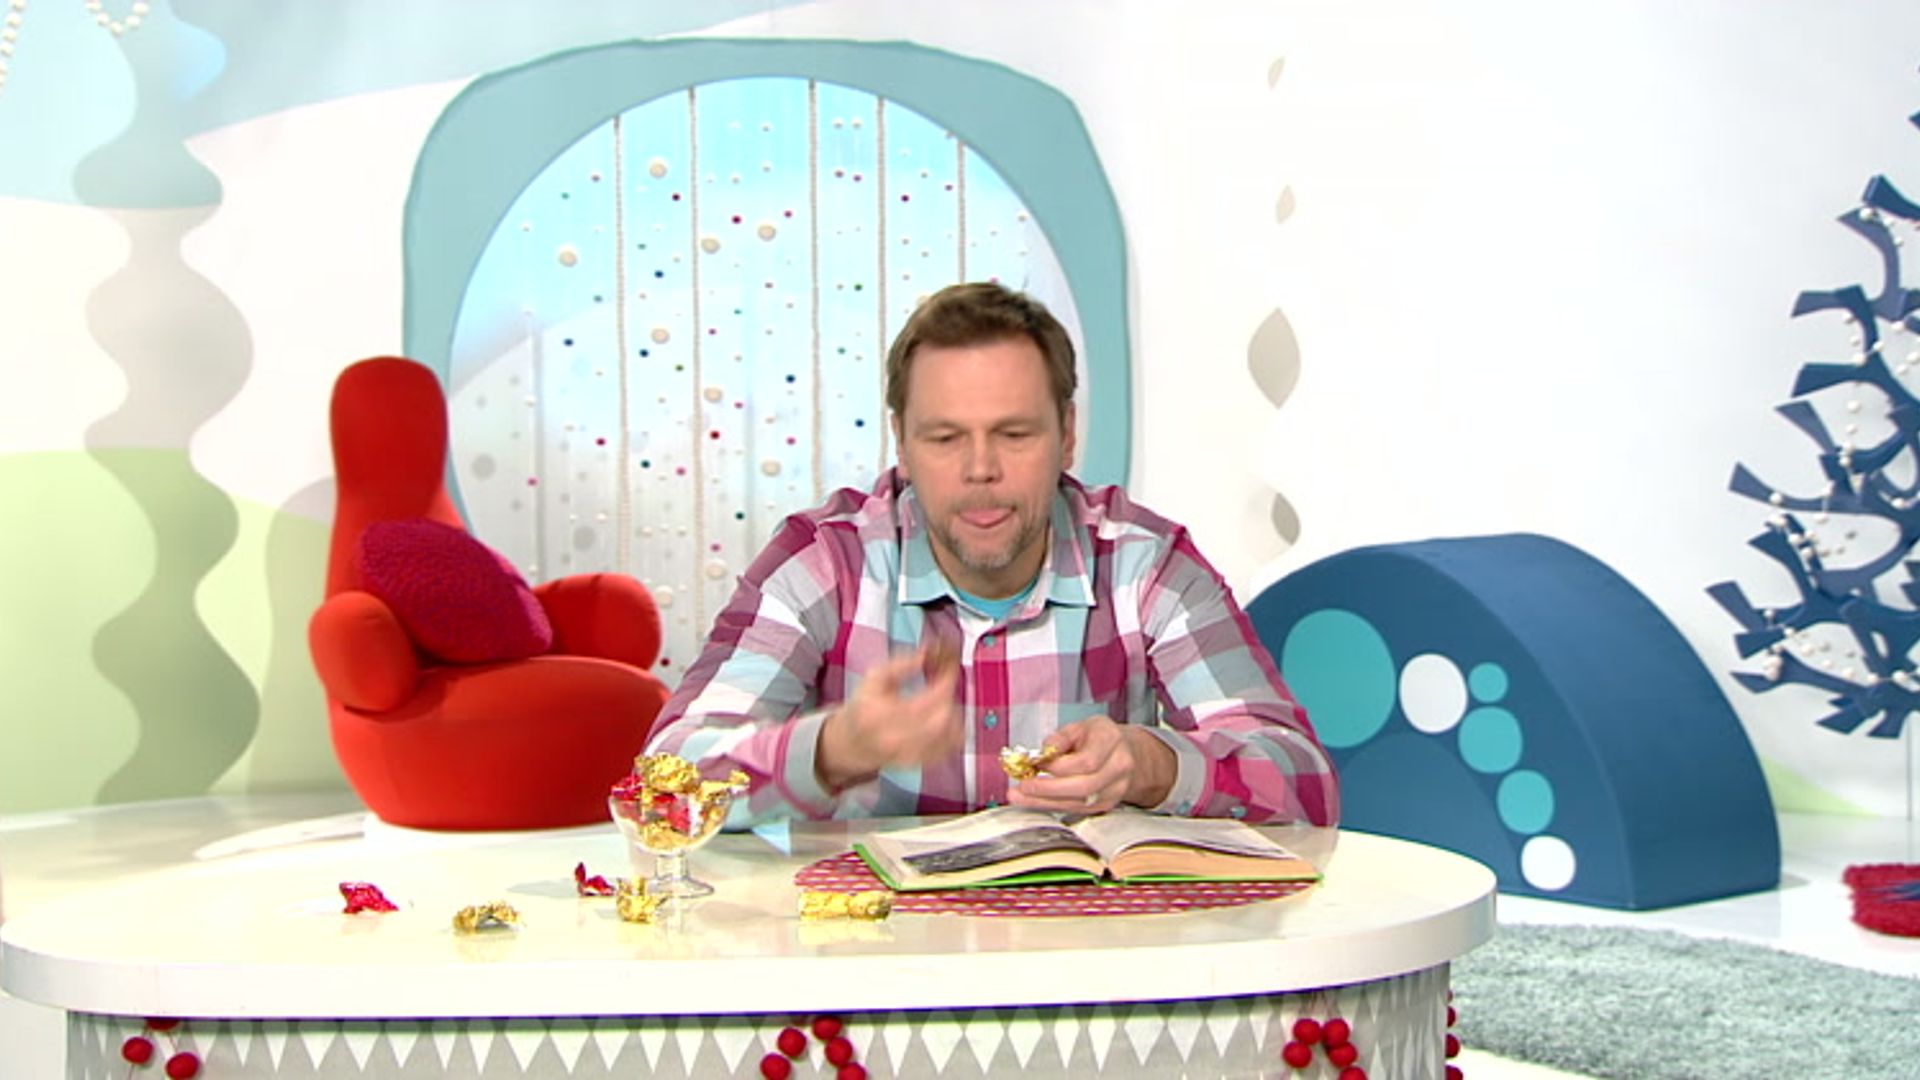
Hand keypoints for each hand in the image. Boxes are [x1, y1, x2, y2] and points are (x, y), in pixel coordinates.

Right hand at [815, 644, 962, 789]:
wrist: (854, 741)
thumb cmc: (864, 706)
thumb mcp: (875, 677)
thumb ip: (901, 663)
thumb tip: (928, 654)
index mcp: (881, 715)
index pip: (926, 699)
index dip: (946, 680)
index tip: (950, 667)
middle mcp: (896, 740)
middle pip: (942, 719)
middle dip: (950, 697)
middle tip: (946, 683)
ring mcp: (910, 755)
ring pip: (952, 734)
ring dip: (955, 711)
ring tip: (943, 699)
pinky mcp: (922, 763)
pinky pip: (952, 747)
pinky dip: (956, 729)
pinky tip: (946, 717)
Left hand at [1008, 716, 1175, 812]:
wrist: (1126, 753)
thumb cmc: (1098, 737)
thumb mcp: (1080, 726)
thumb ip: (1061, 738)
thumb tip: (1043, 752)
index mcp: (1112, 740)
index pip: (1086, 761)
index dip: (1058, 766)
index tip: (1035, 763)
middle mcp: (1119, 768)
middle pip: (1083, 787)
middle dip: (1048, 789)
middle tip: (1022, 787)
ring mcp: (1115, 790)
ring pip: (1079, 802)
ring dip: (1045, 801)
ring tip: (1019, 797)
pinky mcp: (1106, 805)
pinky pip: (1077, 809)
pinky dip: (1052, 806)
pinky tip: (1033, 801)